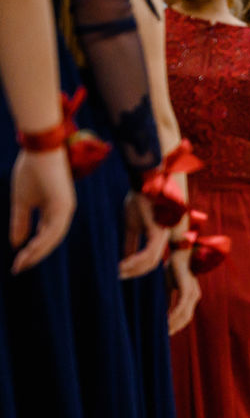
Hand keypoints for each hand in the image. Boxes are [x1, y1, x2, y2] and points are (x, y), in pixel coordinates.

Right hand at [9, 148, 74, 273]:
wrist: (38, 149)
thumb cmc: (31, 170)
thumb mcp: (22, 201)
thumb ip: (21, 222)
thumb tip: (17, 243)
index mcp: (54, 212)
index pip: (45, 237)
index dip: (32, 250)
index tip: (18, 263)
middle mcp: (63, 212)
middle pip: (50, 241)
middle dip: (35, 255)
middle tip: (19, 268)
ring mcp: (65, 208)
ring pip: (53, 237)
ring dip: (38, 251)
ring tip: (23, 262)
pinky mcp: (64, 204)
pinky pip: (54, 227)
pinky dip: (43, 239)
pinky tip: (31, 249)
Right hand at [119, 191, 169, 278]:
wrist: (144, 182)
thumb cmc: (139, 200)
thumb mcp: (132, 225)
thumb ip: (130, 242)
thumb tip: (124, 257)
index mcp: (159, 237)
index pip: (150, 259)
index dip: (137, 269)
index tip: (122, 273)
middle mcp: (164, 238)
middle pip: (152, 263)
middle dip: (135, 271)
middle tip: (120, 276)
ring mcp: (163, 235)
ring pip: (151, 260)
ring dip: (134, 268)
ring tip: (119, 271)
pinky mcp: (158, 231)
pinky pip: (148, 251)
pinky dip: (135, 260)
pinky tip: (123, 264)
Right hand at [166, 249, 199, 334]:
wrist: (180, 251)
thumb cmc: (173, 266)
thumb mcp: (168, 285)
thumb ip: (167, 297)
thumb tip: (160, 309)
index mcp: (190, 296)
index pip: (184, 315)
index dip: (176, 325)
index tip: (166, 333)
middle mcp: (194, 296)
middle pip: (185, 318)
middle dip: (175, 328)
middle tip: (162, 338)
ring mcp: (193, 293)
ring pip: (184, 315)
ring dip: (173, 325)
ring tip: (163, 333)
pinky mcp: (187, 289)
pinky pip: (180, 307)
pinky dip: (173, 315)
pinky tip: (165, 322)